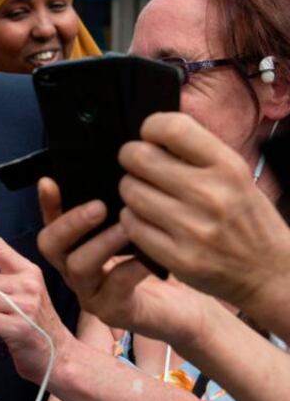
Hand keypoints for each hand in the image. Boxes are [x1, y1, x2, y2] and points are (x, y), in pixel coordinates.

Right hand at [36, 177, 216, 346]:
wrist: (185, 309)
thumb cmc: (159, 262)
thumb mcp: (138, 229)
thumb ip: (123, 206)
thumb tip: (122, 171)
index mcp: (75, 248)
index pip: (50, 221)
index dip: (46, 203)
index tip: (49, 181)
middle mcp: (75, 270)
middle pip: (49, 246)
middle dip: (70, 223)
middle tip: (98, 206)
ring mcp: (91, 293)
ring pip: (78, 267)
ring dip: (101, 243)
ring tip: (127, 228)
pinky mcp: (113, 312)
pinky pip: (114, 287)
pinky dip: (131, 268)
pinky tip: (150, 257)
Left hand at [118, 112, 289, 307]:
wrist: (271, 273)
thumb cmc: (246, 217)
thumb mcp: (235, 175)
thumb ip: (197, 152)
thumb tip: (151, 132)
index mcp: (228, 167)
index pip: (172, 128)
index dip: (150, 128)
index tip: (151, 138)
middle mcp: (211, 195)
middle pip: (138, 158)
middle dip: (132, 159)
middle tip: (139, 168)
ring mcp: (193, 228)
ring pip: (130, 191)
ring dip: (131, 190)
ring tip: (146, 196)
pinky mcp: (178, 258)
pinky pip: (131, 224)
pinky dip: (132, 219)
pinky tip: (148, 221)